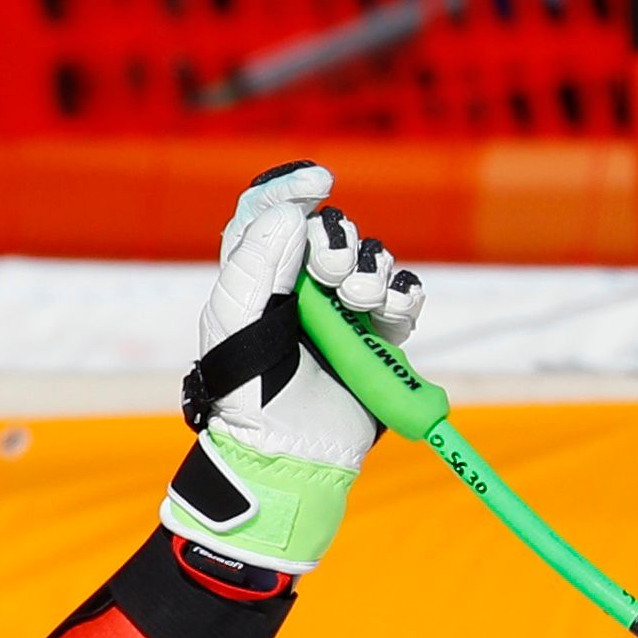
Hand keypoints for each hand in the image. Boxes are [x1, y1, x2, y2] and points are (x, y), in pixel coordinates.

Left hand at [164, 160, 424, 572]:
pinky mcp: (378, 338)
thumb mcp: (233, 326)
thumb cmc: (248, 396)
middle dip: (339, 241)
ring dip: (373, 270)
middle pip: (329, 231)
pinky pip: (403, 295)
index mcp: (255, 277)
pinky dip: (404, 295)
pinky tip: (392, 313)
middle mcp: (298, 288)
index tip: (319, 181)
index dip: (293, 187)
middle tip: (333, 275)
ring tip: (361, 303)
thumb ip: (255, 263)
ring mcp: (341, 312)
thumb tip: (291, 214)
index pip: (272, 212)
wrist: (291, 456)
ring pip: (371, 259)